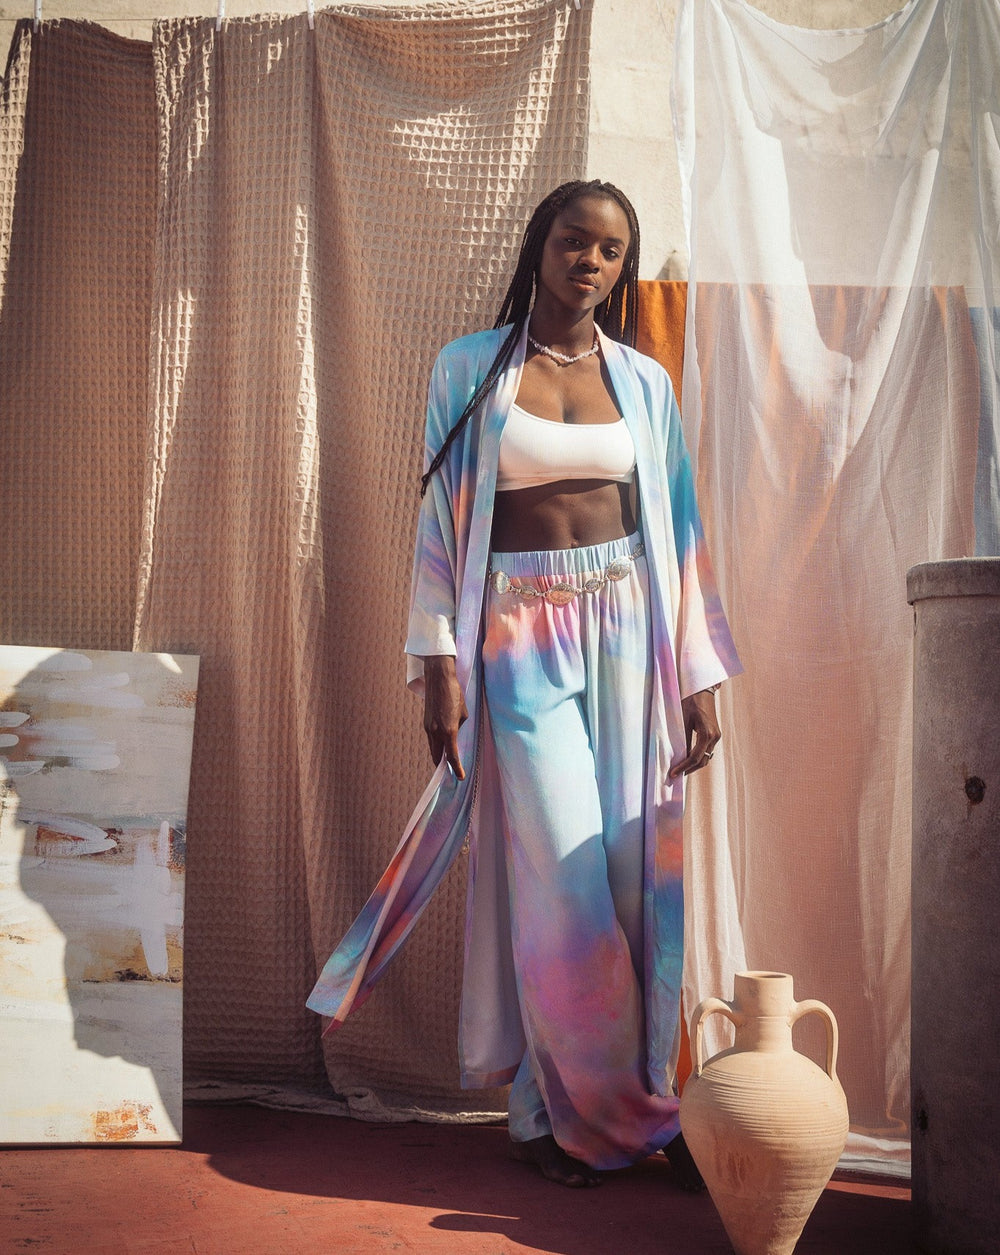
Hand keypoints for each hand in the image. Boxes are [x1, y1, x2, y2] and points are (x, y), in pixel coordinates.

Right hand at [421, 655, 468, 778]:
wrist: (438, 678)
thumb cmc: (454, 693)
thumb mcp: (463, 713)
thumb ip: (459, 726)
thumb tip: (455, 733)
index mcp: (448, 731)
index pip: (452, 756)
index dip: (456, 768)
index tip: (460, 777)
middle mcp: (436, 732)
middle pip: (438, 756)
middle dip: (444, 765)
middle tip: (451, 772)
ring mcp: (428, 727)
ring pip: (433, 748)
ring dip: (439, 755)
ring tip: (446, 760)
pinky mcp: (426, 722)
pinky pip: (431, 739)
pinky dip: (436, 744)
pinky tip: (442, 744)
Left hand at [668, 688, 720, 778]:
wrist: (702, 689)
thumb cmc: (691, 700)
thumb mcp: (683, 719)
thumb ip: (683, 738)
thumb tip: (677, 755)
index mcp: (707, 734)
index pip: (695, 757)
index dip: (683, 767)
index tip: (673, 774)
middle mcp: (715, 737)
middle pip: (702, 761)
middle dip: (689, 770)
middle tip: (675, 775)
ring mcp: (716, 736)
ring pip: (706, 757)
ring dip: (693, 765)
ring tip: (680, 770)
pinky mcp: (714, 734)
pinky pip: (706, 750)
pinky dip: (698, 757)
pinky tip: (687, 759)